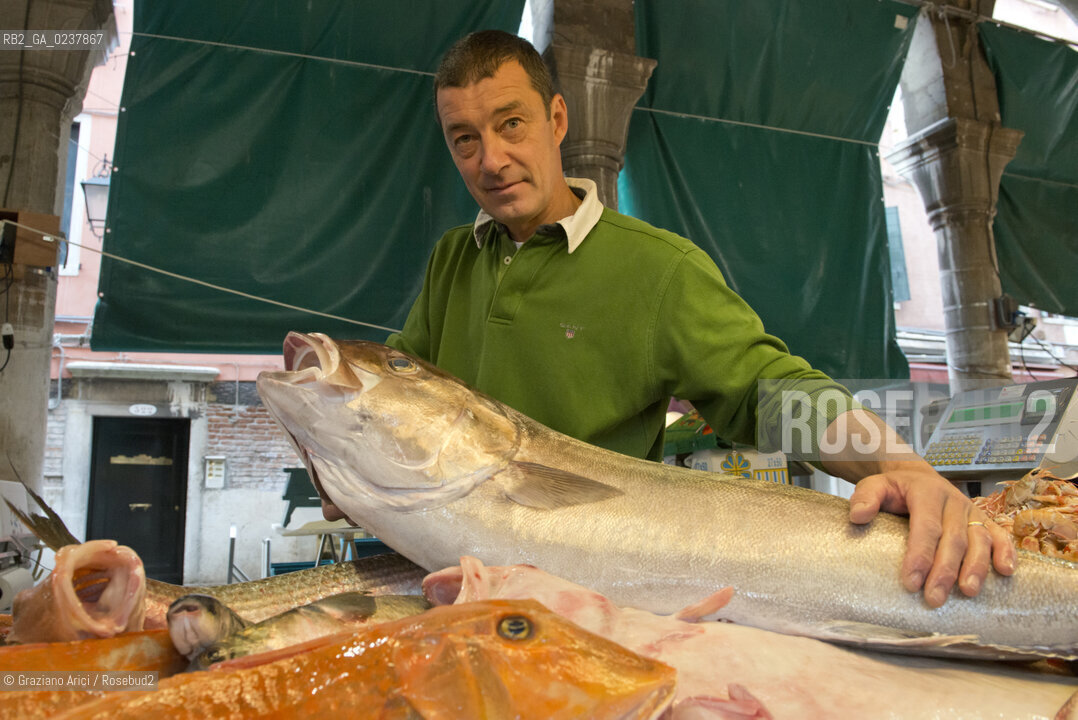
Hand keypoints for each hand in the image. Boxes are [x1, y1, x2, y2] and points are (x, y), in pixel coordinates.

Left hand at [848, 466, 1015, 606]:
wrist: (915, 476)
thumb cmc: (894, 488)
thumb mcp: (874, 485)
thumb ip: (865, 498)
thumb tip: (858, 516)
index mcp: (927, 492)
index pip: (926, 526)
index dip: (920, 555)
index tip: (909, 582)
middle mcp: (954, 501)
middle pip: (953, 539)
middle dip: (944, 571)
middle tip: (933, 598)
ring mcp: (971, 511)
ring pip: (979, 539)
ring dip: (976, 567)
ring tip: (967, 592)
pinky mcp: (984, 520)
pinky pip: (1000, 535)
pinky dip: (1006, 552)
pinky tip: (1005, 573)